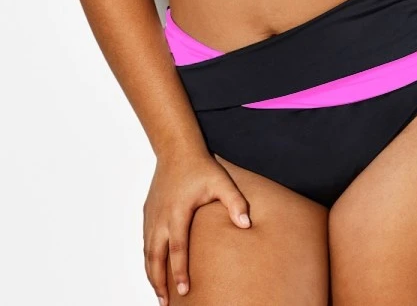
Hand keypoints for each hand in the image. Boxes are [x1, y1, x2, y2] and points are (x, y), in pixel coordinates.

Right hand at [143, 147, 251, 303]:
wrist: (177, 150)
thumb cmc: (201, 167)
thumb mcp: (221, 182)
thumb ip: (235, 202)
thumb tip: (246, 225)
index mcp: (178, 212)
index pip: (177, 248)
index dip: (179, 272)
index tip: (185, 291)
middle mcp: (161, 217)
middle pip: (155, 257)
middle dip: (159, 282)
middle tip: (166, 304)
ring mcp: (152, 215)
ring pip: (147, 252)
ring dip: (151, 274)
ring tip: (159, 295)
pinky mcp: (148, 212)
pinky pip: (145, 241)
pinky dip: (148, 259)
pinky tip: (153, 269)